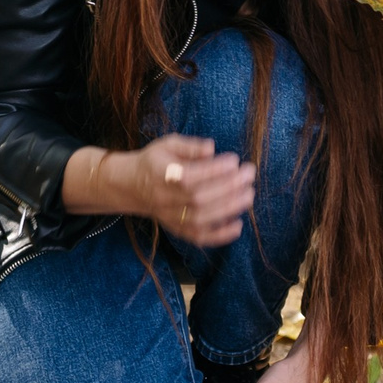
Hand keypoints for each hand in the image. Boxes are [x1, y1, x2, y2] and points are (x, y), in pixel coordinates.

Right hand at [66, 136, 255, 246]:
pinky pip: (199, 237)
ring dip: (229, 208)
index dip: (215, 170)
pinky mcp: (177, 230)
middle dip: (229, 186)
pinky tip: (238, 225)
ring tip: (249, 194)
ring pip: (202, 218)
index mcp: (161, 174)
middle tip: (249, 173)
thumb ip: (190, 146)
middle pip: (200, 197)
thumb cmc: (155, 161)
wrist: (132, 186)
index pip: (191, 175)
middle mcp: (165, 199)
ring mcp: (171, 217)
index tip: (234, 160)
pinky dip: (220, 235)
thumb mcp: (168, 144)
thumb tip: (212, 148)